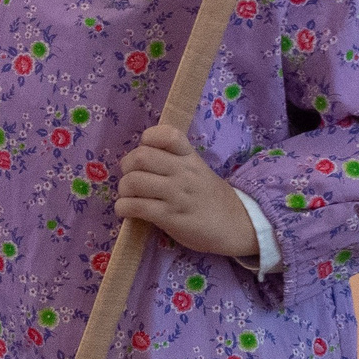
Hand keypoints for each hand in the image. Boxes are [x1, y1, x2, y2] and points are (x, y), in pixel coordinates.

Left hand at [114, 125, 260, 258]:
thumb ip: (175, 160)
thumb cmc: (210, 197)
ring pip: (133, 182)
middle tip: (131, 177)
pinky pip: (136, 206)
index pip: (167, 134)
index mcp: (190, 157)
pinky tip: (128, 210)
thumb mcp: (199, 170)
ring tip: (129, 196)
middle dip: (126, 167)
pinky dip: (123, 207)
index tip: (146, 151)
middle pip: (140, 157)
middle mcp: (183, 172)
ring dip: (123, 190)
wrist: (235, 224)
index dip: (148, 138)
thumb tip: (138, 160)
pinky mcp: (170, 217)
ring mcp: (176, 194)